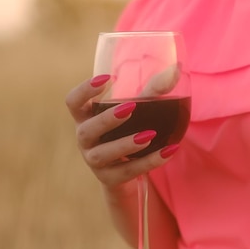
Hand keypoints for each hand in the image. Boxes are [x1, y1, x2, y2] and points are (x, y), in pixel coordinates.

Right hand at [65, 74, 179, 188]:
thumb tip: (176, 69)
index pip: (73, 102)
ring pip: (101, 155)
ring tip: (148, 135)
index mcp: (85, 117)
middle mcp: (84, 139)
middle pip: (85, 131)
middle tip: (129, 108)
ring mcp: (94, 161)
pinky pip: (126, 171)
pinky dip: (148, 162)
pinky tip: (168, 152)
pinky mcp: (109, 178)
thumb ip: (153, 91)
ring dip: (124, 145)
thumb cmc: (127, 130)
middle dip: (106, 120)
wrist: (126, 169)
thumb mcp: (138, 109)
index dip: (84, 90)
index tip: (107, 78)